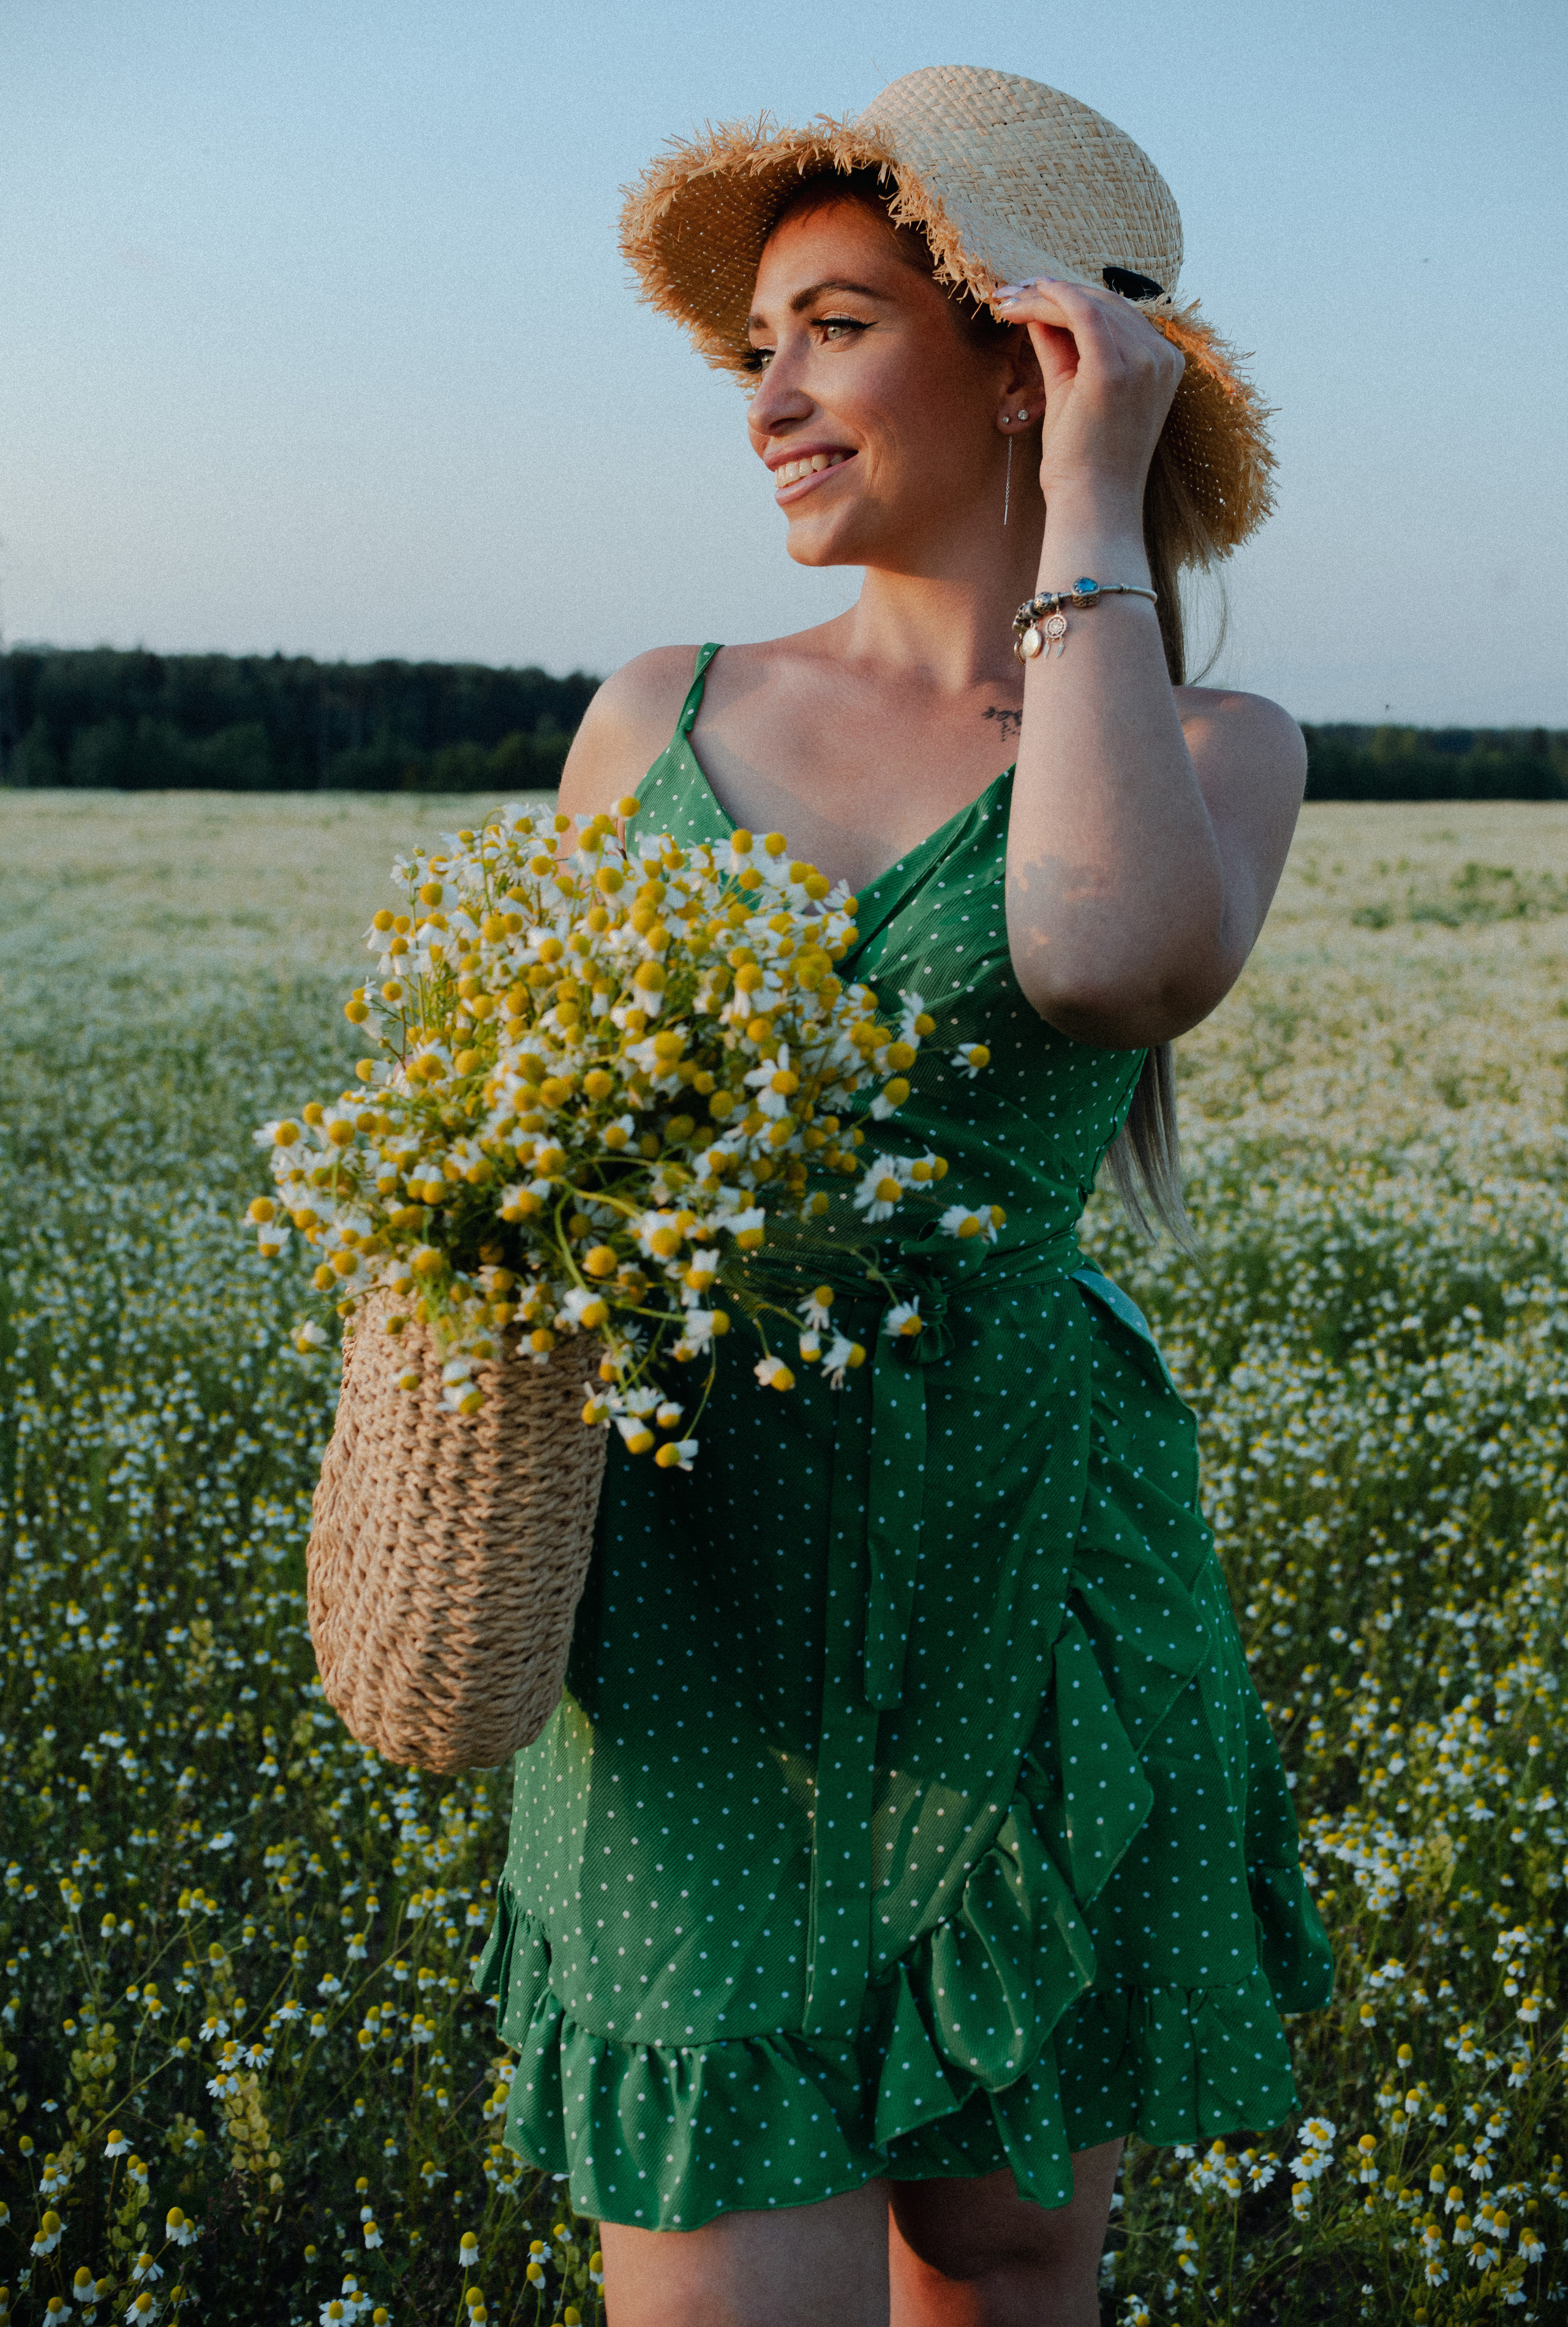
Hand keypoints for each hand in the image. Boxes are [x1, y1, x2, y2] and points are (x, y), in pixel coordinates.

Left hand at [993, 278, 1183, 516]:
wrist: (1092, 505)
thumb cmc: (1084, 461)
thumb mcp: (1073, 390)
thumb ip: (1061, 348)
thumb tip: (1037, 310)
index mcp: (1161, 362)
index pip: (1116, 314)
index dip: (1071, 297)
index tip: (1030, 295)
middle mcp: (1161, 356)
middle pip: (1104, 303)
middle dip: (1053, 292)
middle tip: (1010, 292)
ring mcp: (1143, 362)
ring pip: (1090, 304)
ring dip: (1043, 296)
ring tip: (1007, 300)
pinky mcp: (1115, 371)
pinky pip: (1082, 314)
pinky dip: (1051, 299)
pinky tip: (1023, 299)